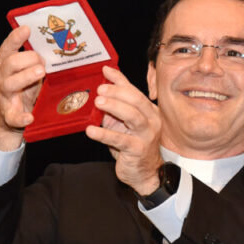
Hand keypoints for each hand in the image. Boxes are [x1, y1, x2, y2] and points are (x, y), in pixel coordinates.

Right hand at [0, 26, 43, 149]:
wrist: (8, 118)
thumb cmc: (22, 89)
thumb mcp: (26, 71)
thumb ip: (35, 61)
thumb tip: (53, 49)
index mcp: (4, 64)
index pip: (8, 47)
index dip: (16, 38)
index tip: (27, 29)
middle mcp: (2, 77)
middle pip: (10, 63)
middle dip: (27, 59)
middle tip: (43, 63)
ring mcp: (4, 95)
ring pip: (10, 84)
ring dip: (25, 77)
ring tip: (40, 72)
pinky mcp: (9, 115)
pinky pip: (14, 116)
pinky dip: (21, 117)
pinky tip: (30, 117)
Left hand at [85, 66, 163, 194]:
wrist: (144, 172)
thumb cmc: (132, 144)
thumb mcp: (124, 121)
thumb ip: (117, 102)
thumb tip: (103, 79)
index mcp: (149, 110)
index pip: (134, 91)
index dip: (119, 80)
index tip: (105, 71)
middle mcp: (152, 120)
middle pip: (136, 100)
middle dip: (117, 92)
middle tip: (100, 88)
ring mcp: (146, 135)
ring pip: (133, 116)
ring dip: (115, 107)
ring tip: (98, 102)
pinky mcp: (137, 150)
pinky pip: (120, 139)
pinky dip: (104, 134)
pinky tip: (91, 131)